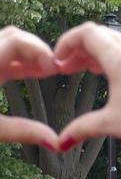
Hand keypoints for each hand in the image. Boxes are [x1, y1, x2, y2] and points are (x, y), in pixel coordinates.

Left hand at [0, 26, 59, 146]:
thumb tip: (57, 142)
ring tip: (44, 72)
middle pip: (14, 36)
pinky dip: (18, 60)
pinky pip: (2, 54)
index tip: (54, 70)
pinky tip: (30, 74)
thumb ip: (23, 131)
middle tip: (54, 71)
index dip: (40, 51)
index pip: (17, 41)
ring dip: (29, 54)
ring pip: (7, 42)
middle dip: (38, 50)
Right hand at [52, 22, 120, 152]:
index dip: (67, 41)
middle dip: (80, 48)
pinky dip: (115, 60)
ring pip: (119, 45)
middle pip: (102, 36)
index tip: (57, 59)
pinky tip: (110, 77)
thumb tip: (62, 142)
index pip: (88, 33)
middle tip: (66, 67)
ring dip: (98, 54)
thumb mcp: (111, 124)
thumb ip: (82, 128)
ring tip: (84, 70)